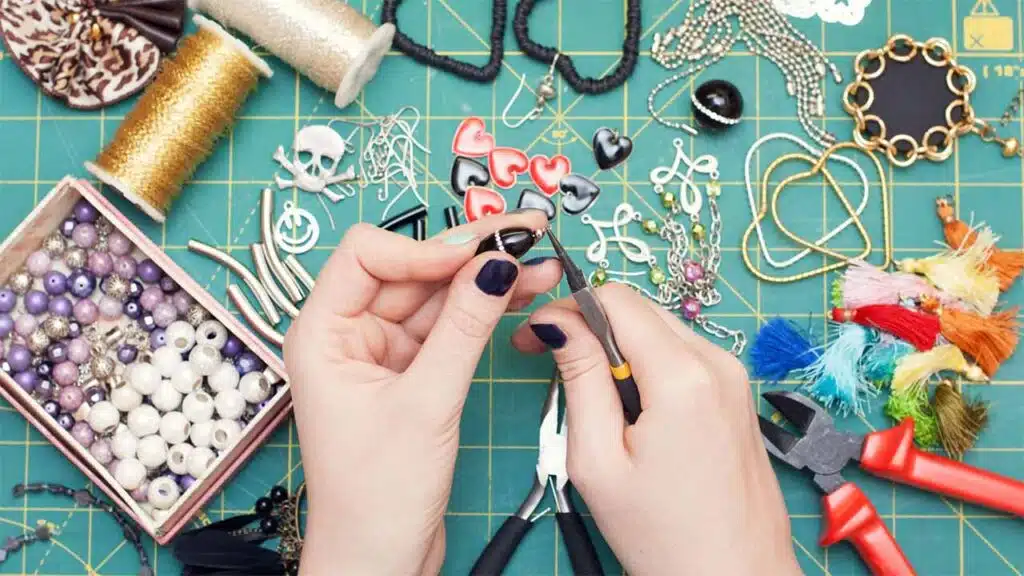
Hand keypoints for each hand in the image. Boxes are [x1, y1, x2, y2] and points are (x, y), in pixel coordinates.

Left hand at [287, 212, 559, 574]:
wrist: (380, 560)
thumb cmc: (376, 498)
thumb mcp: (425, 405)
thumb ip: (463, 330)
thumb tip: (494, 264)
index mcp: (323, 333)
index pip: (367, 255)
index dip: (424, 247)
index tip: (478, 254)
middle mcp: (349, 335)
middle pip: (411, 270)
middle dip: (470, 253)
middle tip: (526, 234)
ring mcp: (383, 353)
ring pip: (437, 296)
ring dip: (487, 279)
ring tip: (541, 263)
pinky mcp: (413, 372)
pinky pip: (450, 326)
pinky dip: (485, 311)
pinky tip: (521, 293)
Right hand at [513, 284, 799, 574]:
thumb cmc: (665, 537)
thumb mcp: (598, 460)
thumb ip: (579, 379)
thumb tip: (558, 323)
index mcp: (683, 375)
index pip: (615, 299)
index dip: (565, 308)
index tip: (532, 336)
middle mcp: (717, 362)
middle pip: (638, 310)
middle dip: (587, 325)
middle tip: (547, 360)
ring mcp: (734, 377)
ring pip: (659, 331)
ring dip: (616, 348)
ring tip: (589, 397)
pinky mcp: (737, 394)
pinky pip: (682, 356)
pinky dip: (645, 367)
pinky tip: (628, 410)